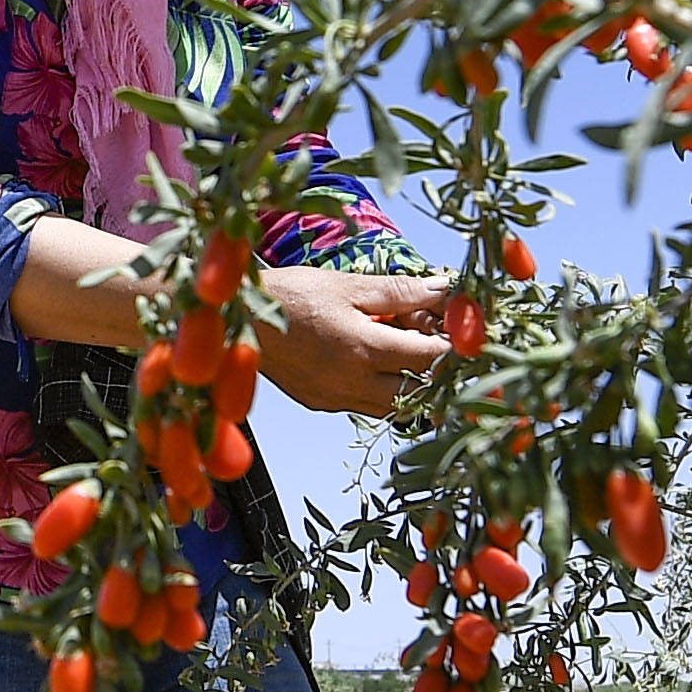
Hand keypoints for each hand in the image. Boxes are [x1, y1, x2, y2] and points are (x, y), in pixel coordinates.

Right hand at [254, 265, 451, 417]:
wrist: (235, 317)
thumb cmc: (291, 294)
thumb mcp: (348, 285)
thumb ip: (401, 292)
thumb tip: (444, 290)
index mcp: (363, 349)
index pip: (430, 359)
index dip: (450, 346)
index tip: (456, 330)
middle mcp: (352, 383)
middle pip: (419, 392)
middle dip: (434, 370)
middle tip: (433, 341)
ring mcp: (335, 399)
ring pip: (395, 407)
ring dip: (410, 384)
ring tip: (404, 353)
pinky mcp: (321, 404)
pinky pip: (366, 406)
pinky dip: (381, 390)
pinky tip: (373, 364)